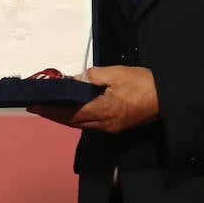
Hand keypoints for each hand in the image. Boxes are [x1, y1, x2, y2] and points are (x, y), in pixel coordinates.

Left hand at [27, 65, 159, 132]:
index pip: (69, 113)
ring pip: (80, 125)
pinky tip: (68, 111)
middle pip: (72, 122)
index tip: (35, 105)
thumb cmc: (143, 83)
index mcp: (103, 111)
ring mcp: (110, 128)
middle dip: (53, 114)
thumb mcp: (115, 74)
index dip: (51, 110)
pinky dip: (76, 118)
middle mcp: (104, 125)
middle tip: (35, 106)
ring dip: (63, 117)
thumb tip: (73, 80)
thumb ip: (91, 77)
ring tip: (47, 108)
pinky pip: (90, 124)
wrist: (168, 97)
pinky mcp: (115, 127)